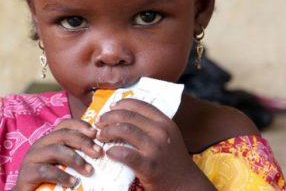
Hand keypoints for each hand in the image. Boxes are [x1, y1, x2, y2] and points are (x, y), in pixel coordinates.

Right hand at [13, 119, 102, 190]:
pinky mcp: (27, 173)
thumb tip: (99, 153)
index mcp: (50, 140)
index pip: (65, 125)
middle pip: (63, 135)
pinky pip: (46, 171)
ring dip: (75, 159)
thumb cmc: (49, 179)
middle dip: (83, 142)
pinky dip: (62, 176)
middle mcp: (40, 144)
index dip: (80, 125)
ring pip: (56, 150)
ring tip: (89, 170)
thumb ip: (75, 155)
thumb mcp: (63, 164)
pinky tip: (73, 182)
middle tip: (98, 152)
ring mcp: (32, 157)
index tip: (96, 132)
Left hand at [94, 99, 214, 190]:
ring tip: (100, 135)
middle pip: (128, 115)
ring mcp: (155, 148)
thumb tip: (126, 116)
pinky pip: (125, 154)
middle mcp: (161, 132)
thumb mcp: (169, 136)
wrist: (186, 184)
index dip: (122, 104)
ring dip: (108, 131)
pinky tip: (109, 152)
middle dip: (109, 116)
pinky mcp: (149, 165)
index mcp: (165, 122)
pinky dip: (113, 151)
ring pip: (125, 130)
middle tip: (99, 122)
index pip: (140, 105)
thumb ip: (152, 126)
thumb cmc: (173, 160)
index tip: (111, 107)